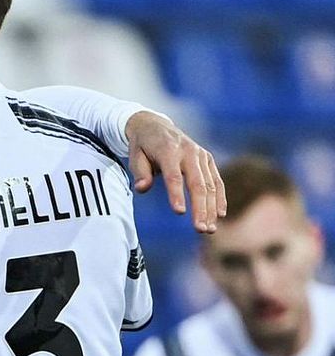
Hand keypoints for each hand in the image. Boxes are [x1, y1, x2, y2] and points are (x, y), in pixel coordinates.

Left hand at [125, 112, 225, 233]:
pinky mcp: (208, 159)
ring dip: (212, 208)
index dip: (176, 194)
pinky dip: (220, 198)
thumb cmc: (142, 146)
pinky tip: (220, 215)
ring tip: (209, 229)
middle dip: (200, 208)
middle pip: (197, 183)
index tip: (179, 212)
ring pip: (210, 185)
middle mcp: (188, 151)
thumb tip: (142, 188)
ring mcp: (201, 155)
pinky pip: (217, 180)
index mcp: (168, 150)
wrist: (155, 125)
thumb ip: (140, 172)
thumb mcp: (135, 155)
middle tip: (200, 229)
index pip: (173, 176)